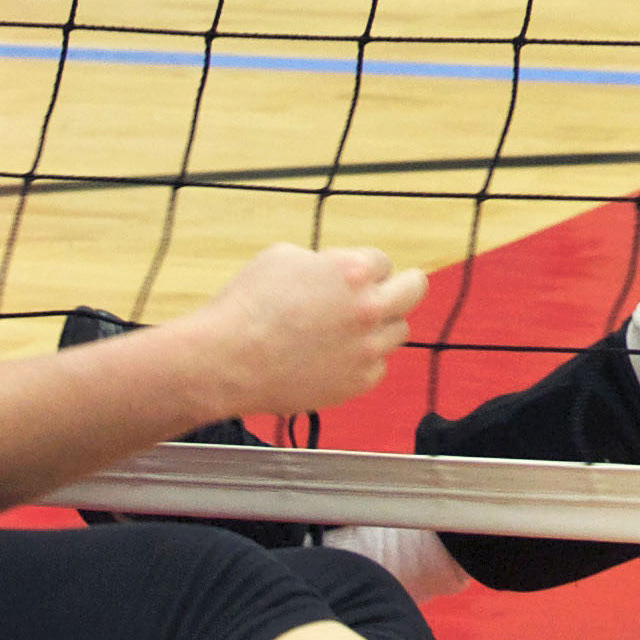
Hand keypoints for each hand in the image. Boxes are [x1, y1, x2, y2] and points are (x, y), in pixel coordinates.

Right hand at [198, 243, 414, 417]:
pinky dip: (362, 361)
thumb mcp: (282, 258)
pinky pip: (377, 366)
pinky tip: (333, 358)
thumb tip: (336, 269)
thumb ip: (323, 261)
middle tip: (393, 289)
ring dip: (379, 326)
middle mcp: (368, 309)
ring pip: (398, 331)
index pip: (382, 261)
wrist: (225, 361)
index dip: (363, 267)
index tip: (352, 276)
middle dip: (402, 286)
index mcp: (352, 272)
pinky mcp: (358, 382)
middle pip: (415, 290)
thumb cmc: (246, 306)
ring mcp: (367, 348)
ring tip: (346, 330)